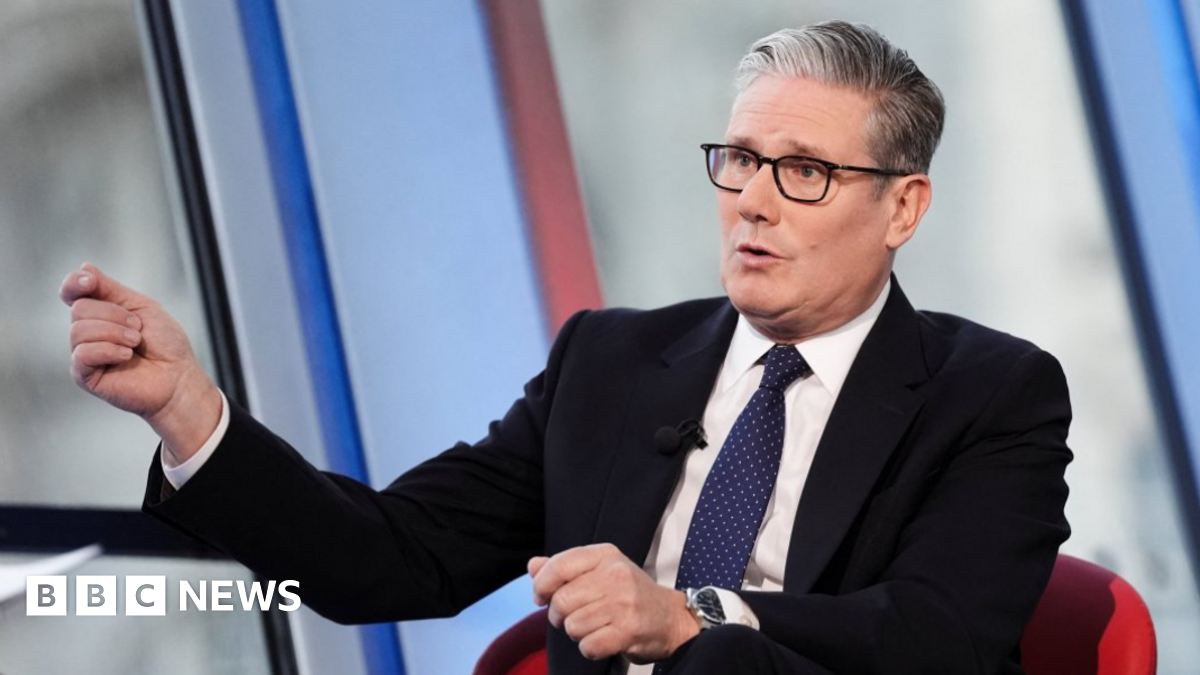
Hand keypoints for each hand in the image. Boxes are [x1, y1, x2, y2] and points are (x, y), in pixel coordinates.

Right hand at [60, 263, 221, 461]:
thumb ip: (111, 289)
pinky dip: (109, 350)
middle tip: (138, 330)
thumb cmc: (165, 344)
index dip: (74, 283)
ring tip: (135, 344)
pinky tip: (126, 357)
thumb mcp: (141, 307)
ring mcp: (84, 354)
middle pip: (79, 308)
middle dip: (115, 315)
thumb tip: (83, 267)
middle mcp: (88, 332)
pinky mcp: (85, 375)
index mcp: (101, 312)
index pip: (72, 292)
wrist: (178, 377)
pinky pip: (82, 354)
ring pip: (78, 330)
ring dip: (116, 333)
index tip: (89, 281)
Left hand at [529, 543, 698, 662]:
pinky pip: (587, 645)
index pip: (559, 565)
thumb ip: (565, 568)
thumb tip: (533, 566)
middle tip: (574, 616)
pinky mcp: (628, 630)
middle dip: (560, 615)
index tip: (541, 596)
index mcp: (605, 555)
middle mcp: (615, 575)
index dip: (542, 584)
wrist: (672, 618)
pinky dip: (590, 648)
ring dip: (578, 633)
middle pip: (561, 600)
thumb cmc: (630, 594)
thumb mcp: (600, 571)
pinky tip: (604, 640)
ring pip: (572, 625)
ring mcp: (623, 603)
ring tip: (595, 626)